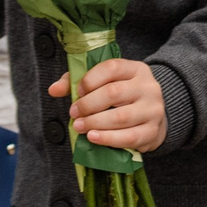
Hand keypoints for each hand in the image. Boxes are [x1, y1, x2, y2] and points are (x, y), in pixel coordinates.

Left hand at [51, 57, 167, 152]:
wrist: (151, 118)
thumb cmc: (122, 99)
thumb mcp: (105, 84)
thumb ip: (77, 82)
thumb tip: (54, 89)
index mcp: (136, 69)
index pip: (112, 67)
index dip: (90, 80)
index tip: (78, 92)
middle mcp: (148, 87)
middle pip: (114, 93)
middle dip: (88, 105)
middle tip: (74, 113)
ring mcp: (153, 110)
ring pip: (120, 117)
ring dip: (94, 123)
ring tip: (79, 127)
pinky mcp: (152, 131)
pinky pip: (128, 137)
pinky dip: (107, 139)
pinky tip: (92, 137)